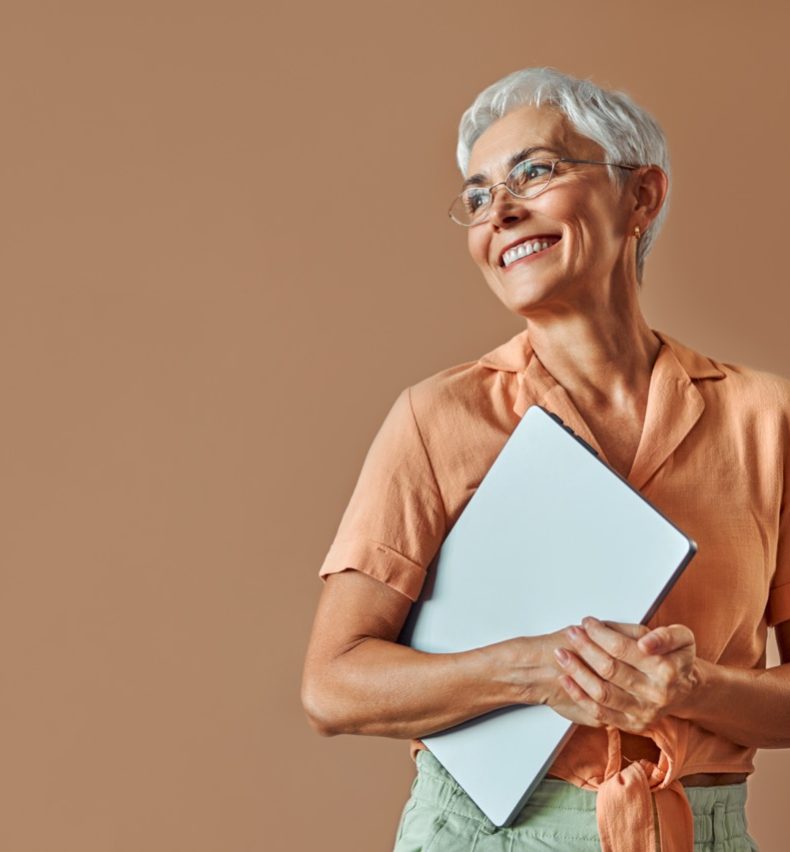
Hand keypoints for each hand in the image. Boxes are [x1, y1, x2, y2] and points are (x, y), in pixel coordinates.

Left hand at [550, 617, 697, 733]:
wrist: (684, 691)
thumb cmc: (676, 658)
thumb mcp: (682, 638)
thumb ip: (666, 635)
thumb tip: (645, 643)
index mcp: (666, 670)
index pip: (623, 648)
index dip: (601, 634)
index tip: (587, 622)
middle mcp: (655, 694)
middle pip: (609, 669)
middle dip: (585, 648)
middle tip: (571, 633)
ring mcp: (642, 712)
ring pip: (602, 692)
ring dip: (577, 672)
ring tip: (561, 654)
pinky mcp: (631, 724)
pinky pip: (599, 713)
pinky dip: (579, 695)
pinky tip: (566, 679)